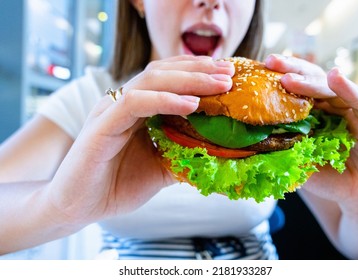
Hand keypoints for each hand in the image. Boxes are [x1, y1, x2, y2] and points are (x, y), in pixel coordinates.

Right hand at [48, 55, 234, 224]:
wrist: (79, 207)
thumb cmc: (115, 185)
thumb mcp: (160, 168)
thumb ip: (182, 155)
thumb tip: (217, 154)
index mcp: (136, 109)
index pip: (168, 78)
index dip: (198, 72)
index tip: (228, 75)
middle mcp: (123, 103)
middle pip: (162, 72)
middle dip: (199, 70)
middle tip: (230, 72)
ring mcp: (110, 111)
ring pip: (150, 80)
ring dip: (188, 80)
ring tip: (219, 84)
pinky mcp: (101, 125)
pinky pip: (134, 103)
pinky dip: (164, 100)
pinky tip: (190, 104)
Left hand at [265, 54, 357, 209]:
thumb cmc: (327, 176)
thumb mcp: (297, 162)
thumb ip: (280, 150)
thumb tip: (247, 144)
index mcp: (311, 113)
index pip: (293, 90)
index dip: (276, 79)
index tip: (256, 71)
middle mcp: (330, 106)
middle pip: (309, 81)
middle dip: (289, 70)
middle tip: (270, 62)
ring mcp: (351, 109)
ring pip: (330, 88)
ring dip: (310, 81)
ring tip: (288, 78)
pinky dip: (348, 88)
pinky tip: (335, 77)